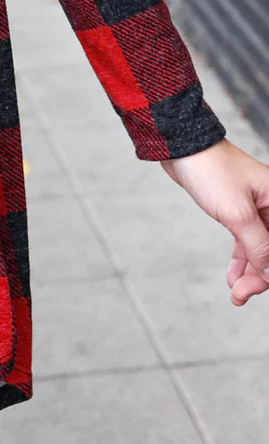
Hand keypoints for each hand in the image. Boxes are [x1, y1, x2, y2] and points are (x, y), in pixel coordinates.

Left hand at [161, 137, 268, 305]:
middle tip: (240, 295)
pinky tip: (233, 278)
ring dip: (251, 272)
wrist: (182, 148)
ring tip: (236, 293)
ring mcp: (257, 208)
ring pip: (261, 248)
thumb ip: (259, 246)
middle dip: (262, 276)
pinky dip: (242, 260)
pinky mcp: (239, 210)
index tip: (258, 288)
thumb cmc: (212, 172)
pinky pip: (247, 241)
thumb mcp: (238, 214)